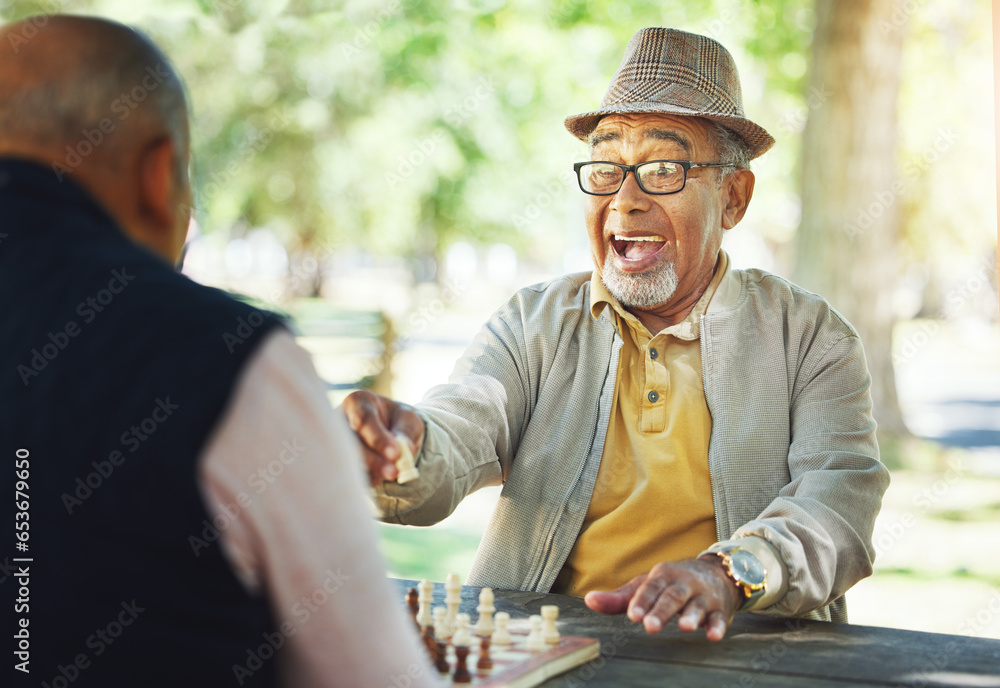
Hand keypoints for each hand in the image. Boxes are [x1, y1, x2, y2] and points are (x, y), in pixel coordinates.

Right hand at [340, 390, 424, 486]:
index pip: (364, 420)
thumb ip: (406, 431)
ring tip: (390, 475)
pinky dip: (364, 479)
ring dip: (370, 471)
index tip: (396, 454)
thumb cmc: (397, 420)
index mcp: (358, 402)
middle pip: (351, 442)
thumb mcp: (408, 419)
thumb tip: (404, 450)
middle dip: (373, 460)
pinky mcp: (336, 459)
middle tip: (394, 473)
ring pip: (346, 460)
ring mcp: (334, 441)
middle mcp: (340, 420)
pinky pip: (346, 472)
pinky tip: (378, 479)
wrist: (388, 430)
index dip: (379, 439)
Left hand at [583, 557, 741, 640]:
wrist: (717, 573)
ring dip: (692, 616)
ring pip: (697, 605)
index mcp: (663, 575)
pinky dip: (718, 626)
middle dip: (662, 611)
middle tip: (650, 626)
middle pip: (672, 596)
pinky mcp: (720, 609)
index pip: (650, 587)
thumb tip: (589, 600)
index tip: (632, 616)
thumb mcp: (646, 586)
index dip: (642, 601)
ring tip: (685, 627)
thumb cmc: (672, 583)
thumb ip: (619, 598)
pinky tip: (713, 636)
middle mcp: (683, 583)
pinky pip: (720, 617)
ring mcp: (703, 596)